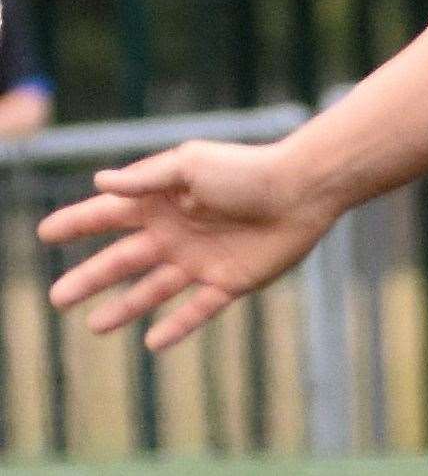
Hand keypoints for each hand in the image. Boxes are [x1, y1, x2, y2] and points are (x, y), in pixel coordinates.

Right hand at [37, 139, 338, 349]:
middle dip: (90, 278)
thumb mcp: (190, 165)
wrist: (302, 189)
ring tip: (94, 325)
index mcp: (166, 200)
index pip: (111, 214)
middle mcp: (179, 231)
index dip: (78, 223)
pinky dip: (176, 327)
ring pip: (154, 289)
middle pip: (124, 260)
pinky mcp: (231, 280)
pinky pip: (198, 309)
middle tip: (57, 298)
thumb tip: (99, 181)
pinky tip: (153, 342)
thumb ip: (145, 177)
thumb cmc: (246, 169)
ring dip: (124, 307)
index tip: (45, 233)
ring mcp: (203, 258)